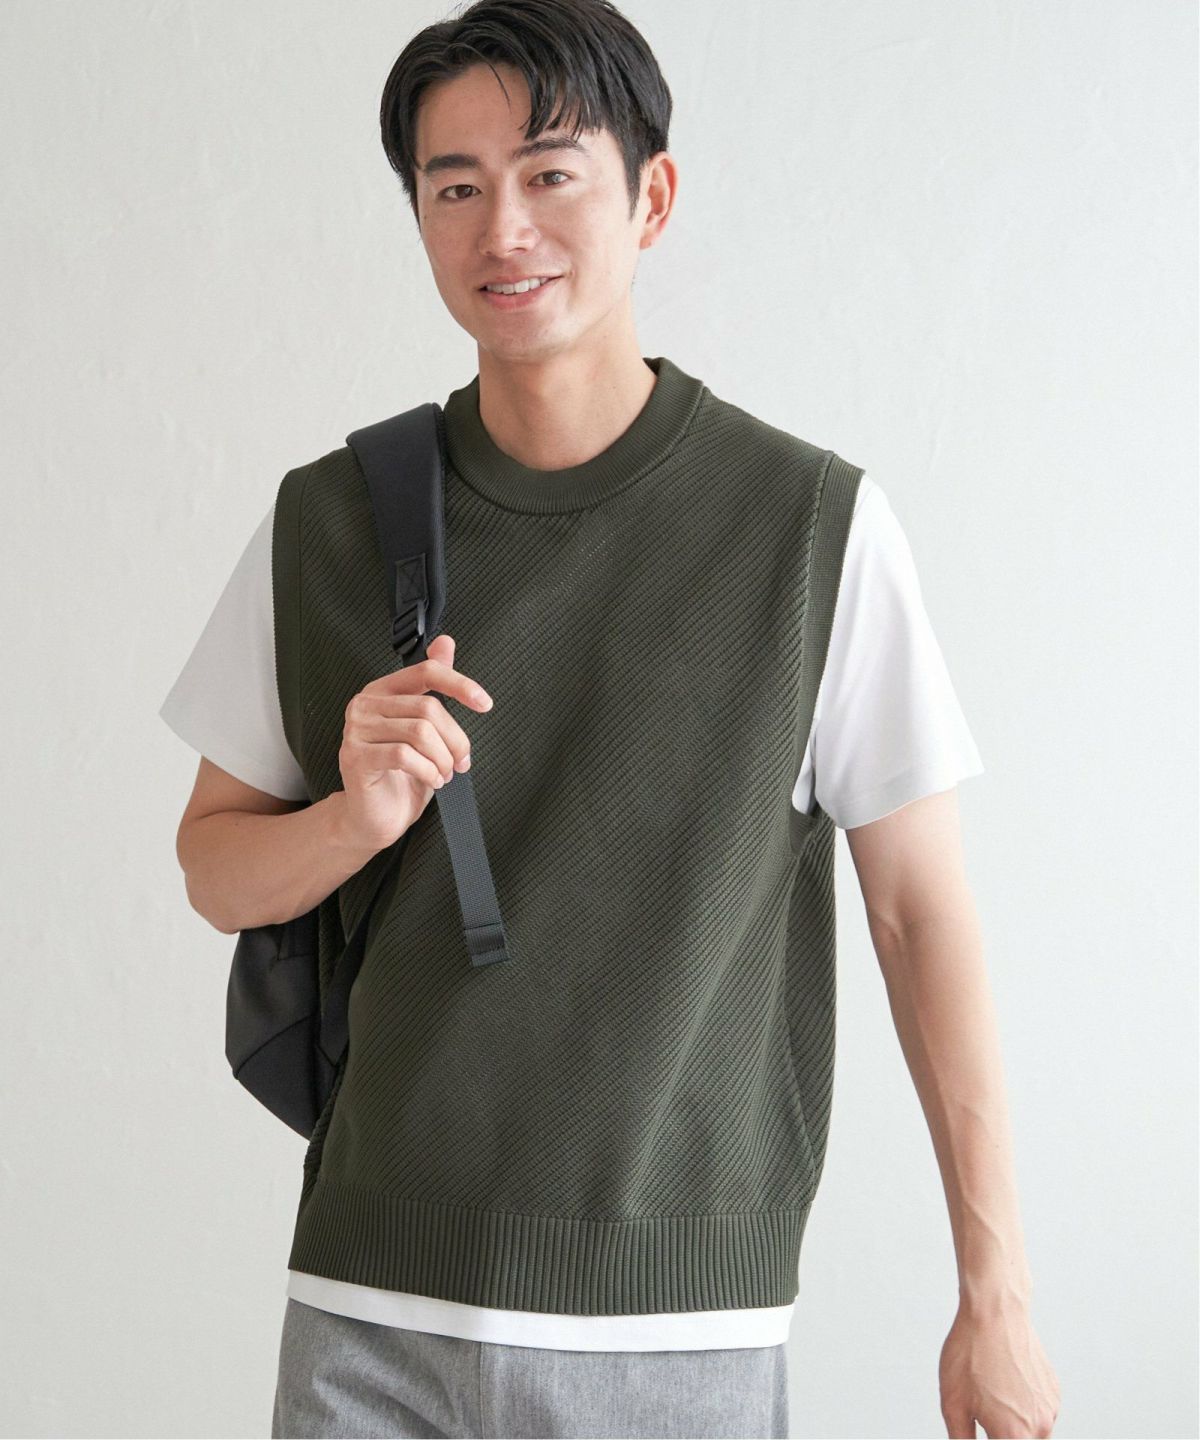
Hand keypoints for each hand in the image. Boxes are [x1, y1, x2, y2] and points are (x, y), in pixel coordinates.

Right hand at [337, 632, 492, 850]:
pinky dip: (428, 771)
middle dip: (456, 740)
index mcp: (383, 691)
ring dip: (443, 759)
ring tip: (444, 774)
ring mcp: (356, 730)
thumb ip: (433, 688)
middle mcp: (365, 704)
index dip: (460, 685)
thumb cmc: (401, 774)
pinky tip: (431, 780)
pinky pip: (404, 755)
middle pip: (429, 708)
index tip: (484, 704)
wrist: (374, 816)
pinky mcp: (355, 757)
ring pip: (420, 732)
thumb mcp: (426, 729)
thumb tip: (445, 643)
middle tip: (461, 763)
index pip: (426, 672)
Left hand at [940, 1295, 1059, 1437]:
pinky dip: (1022, 1404)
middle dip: (1000, 1433)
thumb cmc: (971, 1353)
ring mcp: (1050, 1409)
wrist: (994, 1313)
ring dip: (1012, 1423)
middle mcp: (1039, 1427)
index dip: (989, 1437)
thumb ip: (961, 1439)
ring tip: (990, 1391)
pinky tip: (1003, 1380)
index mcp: (1014, 1436)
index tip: (982, 1425)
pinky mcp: (1054, 1392)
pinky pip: (1038, 1410)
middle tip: (983, 1408)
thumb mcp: (953, 1403)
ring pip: (1030, 1431)